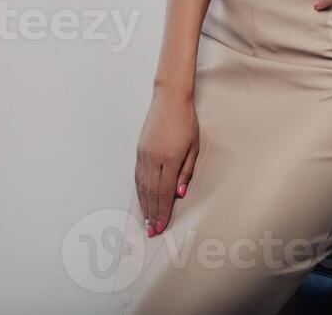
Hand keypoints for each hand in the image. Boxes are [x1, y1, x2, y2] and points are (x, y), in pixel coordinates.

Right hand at [134, 90, 198, 237]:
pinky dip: (139, 190)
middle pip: (151, 193)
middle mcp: (154, 159)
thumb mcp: (194, 146)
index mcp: (170, 159)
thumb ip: (186, 171)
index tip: (160, 227)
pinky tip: (141, 199)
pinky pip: (137, 176)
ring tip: (146, 220)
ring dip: (144, 205)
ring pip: (142, 186)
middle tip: (151, 231)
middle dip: (152, 214)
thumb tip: (179, 193)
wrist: (169, 99)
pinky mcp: (139, 150)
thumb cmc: (186, 121)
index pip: (164, 193)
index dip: (162, 212)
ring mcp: (144, 155)